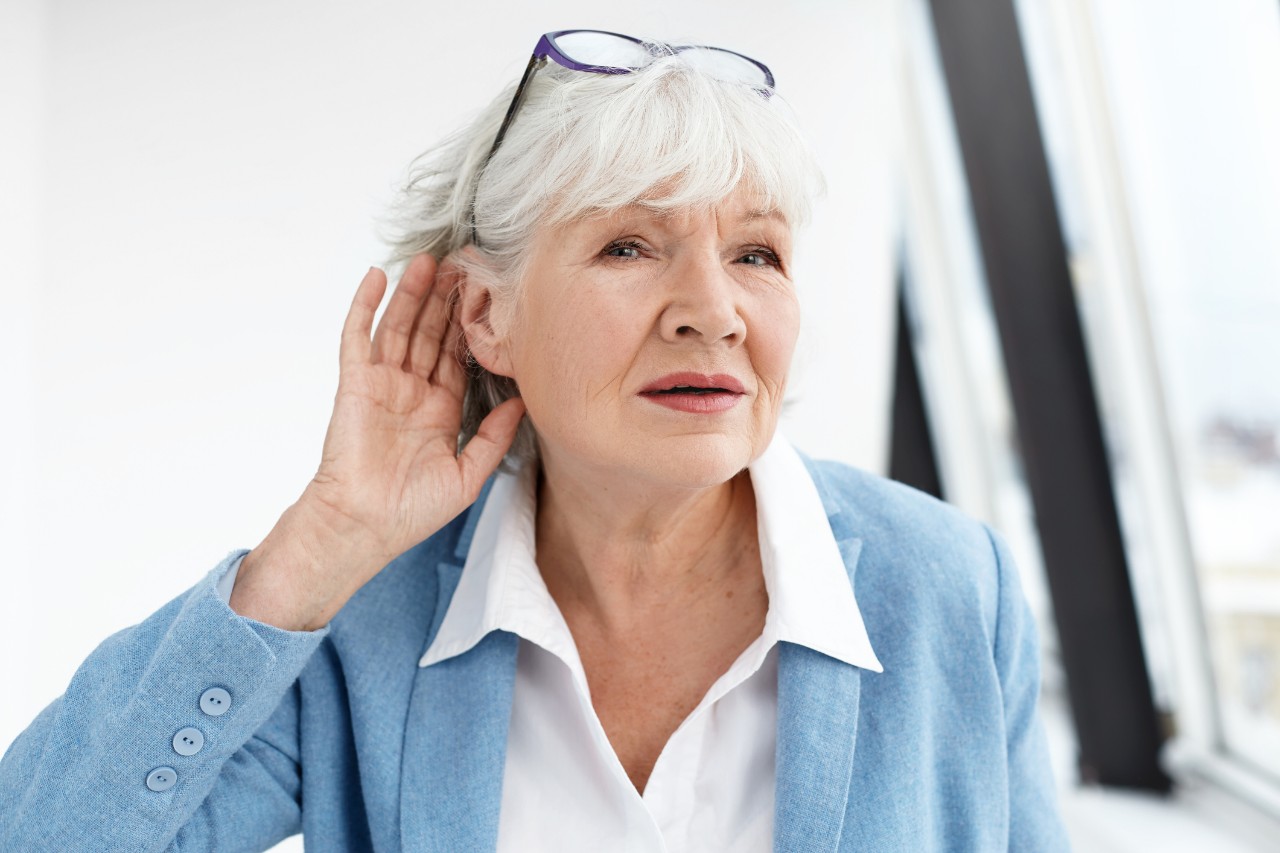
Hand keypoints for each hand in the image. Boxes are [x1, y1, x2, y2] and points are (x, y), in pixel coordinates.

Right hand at [231, 255, 524, 629]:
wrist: (363, 527)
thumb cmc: (411, 511)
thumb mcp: (468, 475)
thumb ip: (494, 437)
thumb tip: (523, 402)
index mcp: (439, 410)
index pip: (457, 355)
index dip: (470, 324)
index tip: (488, 293)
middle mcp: (411, 391)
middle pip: (430, 333)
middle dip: (445, 299)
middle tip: (463, 262)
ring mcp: (381, 385)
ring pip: (399, 327)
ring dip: (412, 293)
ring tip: (429, 259)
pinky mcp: (355, 383)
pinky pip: (358, 337)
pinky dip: (365, 306)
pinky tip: (377, 276)